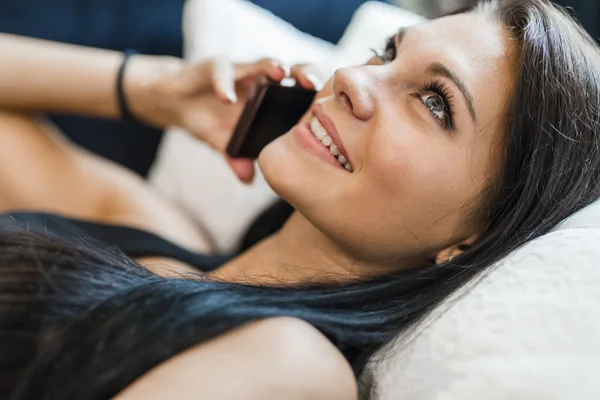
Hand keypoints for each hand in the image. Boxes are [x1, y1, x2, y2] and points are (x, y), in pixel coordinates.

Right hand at [125, 55, 322, 182]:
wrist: (174, 101)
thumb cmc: (208, 118)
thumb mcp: (222, 142)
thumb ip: (235, 157)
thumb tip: (248, 180)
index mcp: (269, 98)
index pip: (298, 91)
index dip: (314, 95)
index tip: (327, 105)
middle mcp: (259, 81)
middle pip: (289, 71)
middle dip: (303, 73)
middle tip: (312, 84)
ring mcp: (238, 71)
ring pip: (261, 62)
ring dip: (271, 66)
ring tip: (280, 73)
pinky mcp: (213, 66)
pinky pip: (221, 71)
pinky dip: (223, 84)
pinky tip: (226, 98)